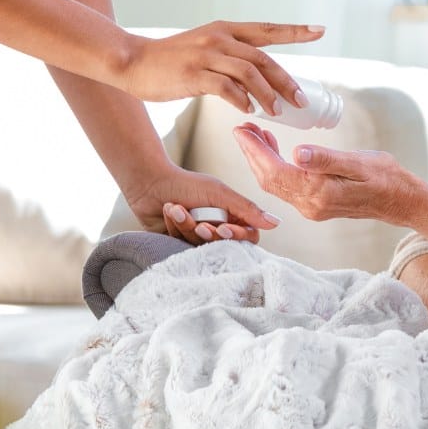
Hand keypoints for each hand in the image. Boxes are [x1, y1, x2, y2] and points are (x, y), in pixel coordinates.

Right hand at [121, 21, 324, 108]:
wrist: (133, 61)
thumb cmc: (171, 60)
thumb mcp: (204, 49)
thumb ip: (229, 58)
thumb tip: (256, 82)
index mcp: (226, 30)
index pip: (268, 29)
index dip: (295, 31)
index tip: (320, 31)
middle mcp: (220, 38)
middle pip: (264, 58)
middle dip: (286, 81)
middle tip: (301, 101)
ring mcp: (206, 55)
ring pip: (249, 73)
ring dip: (268, 95)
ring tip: (277, 112)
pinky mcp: (194, 74)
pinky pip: (226, 88)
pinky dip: (242, 100)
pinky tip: (249, 111)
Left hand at [125, 165, 281, 244]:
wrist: (150, 183)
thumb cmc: (187, 183)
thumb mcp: (220, 194)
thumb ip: (247, 209)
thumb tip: (277, 222)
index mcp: (232, 214)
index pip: (248, 236)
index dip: (237, 235)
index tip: (223, 228)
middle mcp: (217, 227)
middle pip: (224, 244)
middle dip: (208, 232)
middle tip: (198, 222)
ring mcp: (197, 236)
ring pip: (201, 246)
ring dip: (187, 225)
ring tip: (177, 208)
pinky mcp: (178, 243)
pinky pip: (182, 246)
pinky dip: (175, 227)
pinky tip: (169, 212)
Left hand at [233, 123, 416, 224]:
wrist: (401, 201)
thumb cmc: (385, 178)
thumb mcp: (358, 163)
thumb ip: (326, 159)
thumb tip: (297, 153)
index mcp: (319, 193)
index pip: (275, 172)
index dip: (255, 151)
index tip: (242, 130)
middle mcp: (310, 205)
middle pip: (269, 180)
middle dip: (252, 154)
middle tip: (242, 128)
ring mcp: (312, 208)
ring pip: (275, 184)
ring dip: (261, 160)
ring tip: (254, 135)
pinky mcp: (315, 204)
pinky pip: (286, 186)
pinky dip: (274, 167)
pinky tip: (275, 150)